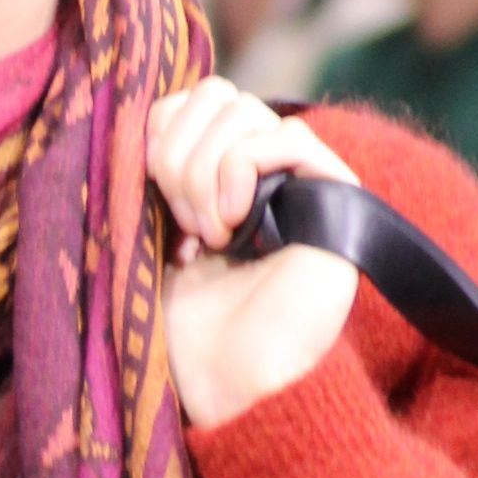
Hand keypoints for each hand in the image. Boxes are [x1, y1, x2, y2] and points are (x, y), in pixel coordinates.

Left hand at [145, 77, 361, 429]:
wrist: (230, 384)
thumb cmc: (186, 329)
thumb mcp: (144, 239)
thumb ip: (147, 173)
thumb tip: (140, 113)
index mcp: (222, 172)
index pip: (189, 97)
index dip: (159, 134)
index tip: (149, 198)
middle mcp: (266, 169)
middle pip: (215, 93)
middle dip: (178, 156)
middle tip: (182, 227)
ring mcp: (303, 180)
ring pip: (244, 111)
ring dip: (204, 174)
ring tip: (209, 236)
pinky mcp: (336, 196)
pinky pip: (285, 137)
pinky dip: (241, 175)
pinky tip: (236, 229)